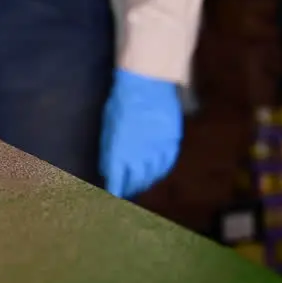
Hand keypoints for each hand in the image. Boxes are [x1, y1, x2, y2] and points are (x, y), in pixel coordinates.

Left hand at [99, 69, 182, 198]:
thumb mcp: (108, 127)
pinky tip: (156, 173)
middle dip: (130, 188)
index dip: (115, 192)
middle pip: (137, 182)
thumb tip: (109, 169)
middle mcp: (140, 157)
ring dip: (146, 182)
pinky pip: (167, 164)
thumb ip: (109, 151)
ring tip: (140, 184)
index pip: (117, 182)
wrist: (147, 84)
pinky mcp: (172, 143)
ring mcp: (158, 151)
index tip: (113, 198)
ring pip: (153, 176)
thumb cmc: (121, 103)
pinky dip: (160, 171)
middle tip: (127, 191)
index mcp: (120, 154)